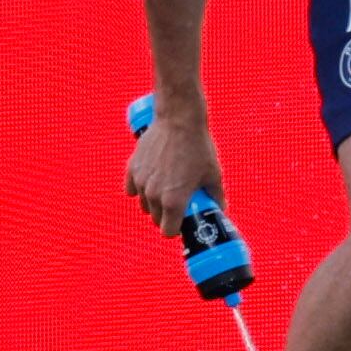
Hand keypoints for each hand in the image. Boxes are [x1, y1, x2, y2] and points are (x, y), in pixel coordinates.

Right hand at [127, 104, 222, 237]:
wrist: (179, 119)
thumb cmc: (198, 147)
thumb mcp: (214, 174)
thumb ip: (216, 196)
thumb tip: (220, 208)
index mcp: (174, 201)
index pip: (167, 231)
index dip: (176, 229)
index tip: (181, 222)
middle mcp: (154, 195)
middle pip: (155, 219)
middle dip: (166, 216)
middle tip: (177, 204)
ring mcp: (141, 182)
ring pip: (143, 204)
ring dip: (153, 203)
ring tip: (165, 189)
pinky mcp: (132, 168)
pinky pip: (130, 189)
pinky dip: (138, 189)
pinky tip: (149, 182)